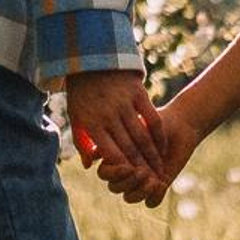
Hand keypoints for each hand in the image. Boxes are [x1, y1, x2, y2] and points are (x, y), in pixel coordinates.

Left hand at [65, 70, 165, 192]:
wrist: (92, 58)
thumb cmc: (82, 92)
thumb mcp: (77, 116)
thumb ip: (82, 142)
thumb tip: (90, 166)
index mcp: (92, 123)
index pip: (111, 153)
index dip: (123, 170)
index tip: (132, 181)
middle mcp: (109, 115)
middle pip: (128, 148)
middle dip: (141, 168)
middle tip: (151, 181)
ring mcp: (124, 103)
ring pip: (142, 136)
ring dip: (152, 156)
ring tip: (159, 169)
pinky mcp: (138, 93)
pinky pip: (152, 118)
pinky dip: (158, 135)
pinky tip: (162, 147)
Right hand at [99, 91, 204, 207]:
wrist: (178, 127)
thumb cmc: (153, 124)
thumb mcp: (133, 129)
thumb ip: (114, 142)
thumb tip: (92, 156)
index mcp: (114, 159)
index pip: (104, 174)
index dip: (114, 173)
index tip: (128, 166)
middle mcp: (125, 174)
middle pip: (115, 188)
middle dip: (128, 182)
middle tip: (143, 171)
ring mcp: (140, 182)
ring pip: (129, 198)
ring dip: (140, 191)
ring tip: (154, 180)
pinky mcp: (157, 189)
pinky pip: (151, 203)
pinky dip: (156, 196)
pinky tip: (163, 183)